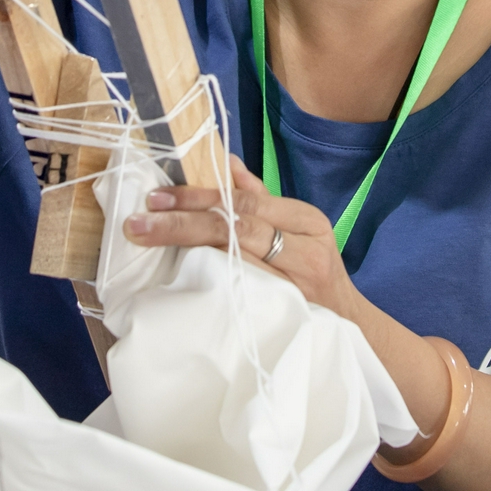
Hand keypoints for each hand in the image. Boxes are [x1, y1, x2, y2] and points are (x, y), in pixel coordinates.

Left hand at [122, 162, 361, 318]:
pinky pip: (241, 296)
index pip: (246, 203)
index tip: (158, 198)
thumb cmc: (316, 275)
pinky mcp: (288, 316)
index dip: (200, 197)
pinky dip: (208, 284)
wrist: (350, 328)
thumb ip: (261, 199)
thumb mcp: (299, 231)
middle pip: (238, 227)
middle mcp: (306, 250)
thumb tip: (225, 163)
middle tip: (140, 221)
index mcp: (306, 220)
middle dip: (183, 222)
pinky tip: (178, 279)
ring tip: (148, 239)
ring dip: (188, 249)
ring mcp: (298, 287)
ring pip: (236, 260)